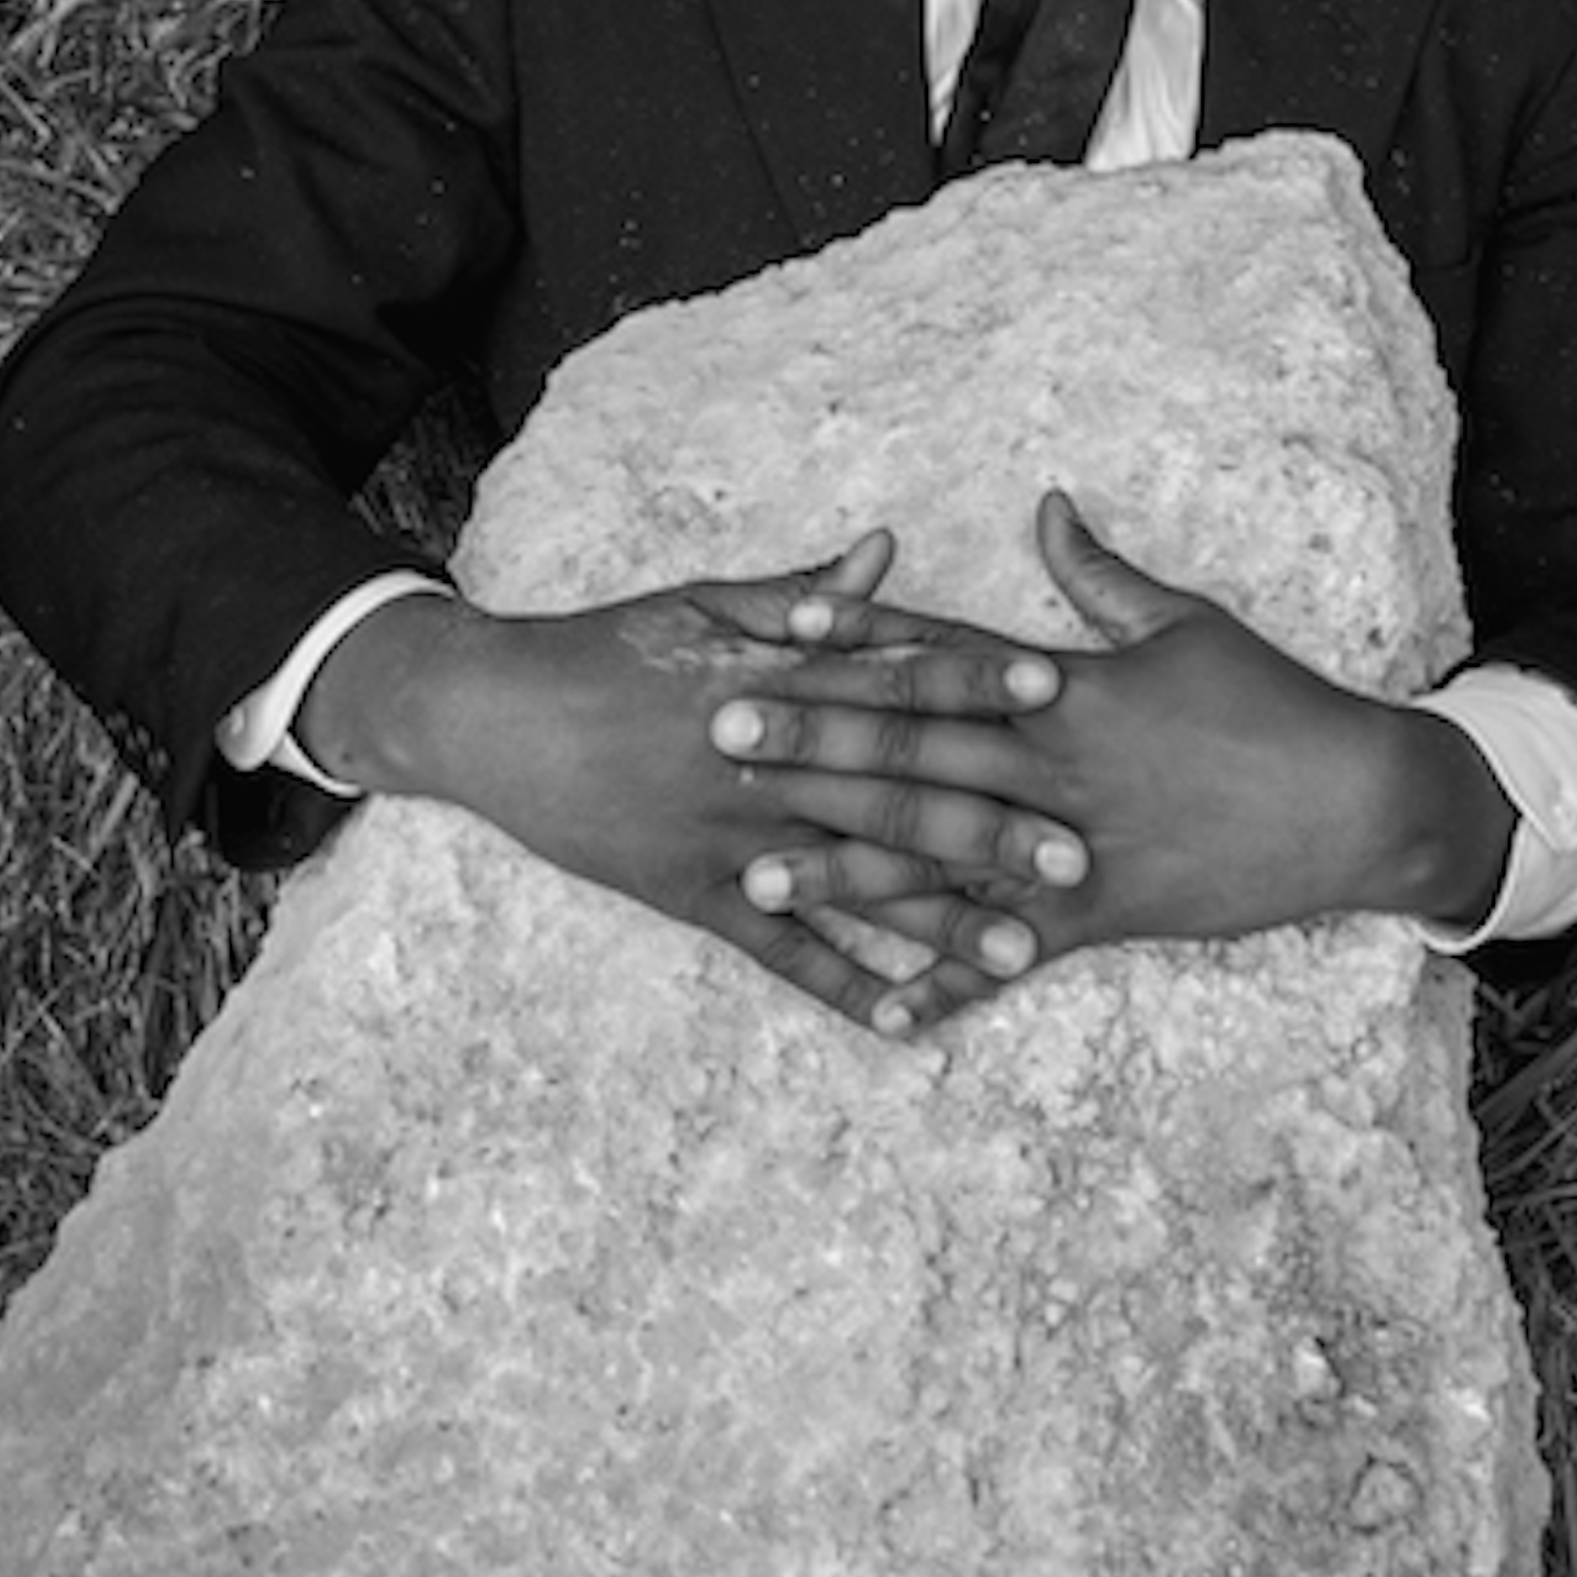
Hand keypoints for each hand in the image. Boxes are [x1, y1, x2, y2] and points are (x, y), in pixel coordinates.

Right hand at [295, 533, 1085, 1039]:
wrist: (497, 716)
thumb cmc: (609, 648)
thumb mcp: (703, 602)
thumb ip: (804, 591)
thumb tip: (888, 554)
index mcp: (771, 676)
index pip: (892, 678)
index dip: (975, 684)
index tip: (1057, 695)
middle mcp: (761, 759)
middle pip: (892, 793)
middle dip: (989, 826)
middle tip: (1079, 856)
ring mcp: (729, 835)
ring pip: (851, 885)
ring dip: (940, 924)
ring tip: (1024, 956)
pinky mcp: (692, 893)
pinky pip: (777, 953)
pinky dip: (838, 986)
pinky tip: (905, 1022)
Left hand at [711, 491, 1514, 960]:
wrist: (1355, 803)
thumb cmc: (1269, 703)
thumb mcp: (1185, 623)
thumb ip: (1100, 574)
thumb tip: (1044, 505)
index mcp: (1064, 685)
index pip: (942, 649)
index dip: (859, 632)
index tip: (778, 620)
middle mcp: (1052, 763)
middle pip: (913, 745)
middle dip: (813, 738)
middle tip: (720, 731)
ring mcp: (1069, 846)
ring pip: (938, 859)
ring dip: (845, 869)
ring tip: (757, 875)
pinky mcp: (1097, 916)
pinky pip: (1007, 958)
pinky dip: (945, 988)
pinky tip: (881, 1015)